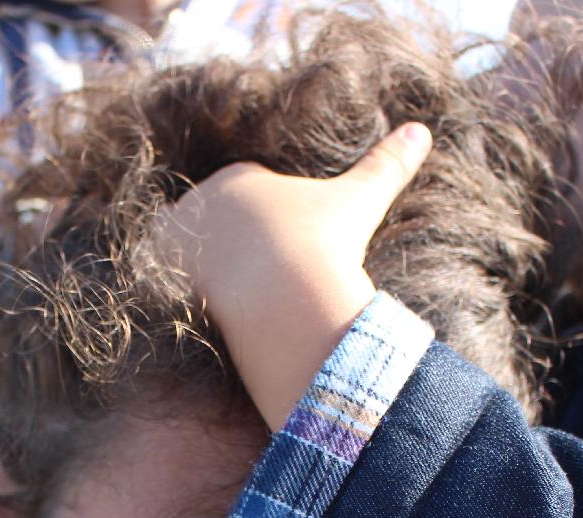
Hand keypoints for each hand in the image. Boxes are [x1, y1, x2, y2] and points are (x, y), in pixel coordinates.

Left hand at [155, 123, 431, 429]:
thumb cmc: (322, 242)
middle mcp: (199, 203)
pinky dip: (187, 304)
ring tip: (235, 307)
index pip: (247, 193)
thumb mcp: (359, 201)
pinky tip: (212, 322)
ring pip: (191, 260)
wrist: (285, 294)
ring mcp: (176, 243)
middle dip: (231, 250)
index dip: (268, 224)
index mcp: (238, 177)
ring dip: (205, 277)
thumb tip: (421, 130)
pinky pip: (171, 292)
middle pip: (213, 228)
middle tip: (258, 284)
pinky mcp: (161, 281)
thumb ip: (386, 165)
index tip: (285, 252)